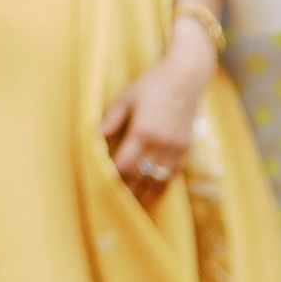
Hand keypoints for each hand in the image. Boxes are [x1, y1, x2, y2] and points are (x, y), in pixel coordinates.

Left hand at [101, 37, 210, 200]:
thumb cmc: (153, 84)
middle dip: (126, 191)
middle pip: (140, 177)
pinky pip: (171, 177)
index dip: (113, 177)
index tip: (103, 185)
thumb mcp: (127, 97)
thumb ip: (111, 119)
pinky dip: (160, 187)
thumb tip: (94, 137)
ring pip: (157, 182)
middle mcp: (161, 144)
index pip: (125, 165)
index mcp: (144, 131)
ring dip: (143, 194)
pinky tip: (150, 191)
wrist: (186, 78)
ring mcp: (175, 149)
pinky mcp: (185, 151)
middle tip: (113, 202)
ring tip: (131, 203)